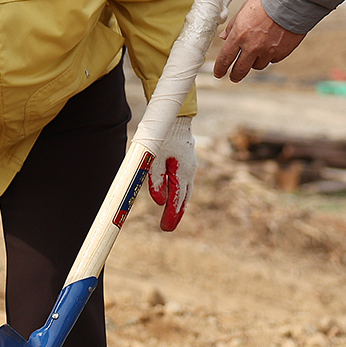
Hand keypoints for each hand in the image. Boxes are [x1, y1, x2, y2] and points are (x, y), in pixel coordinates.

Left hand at [146, 116, 195, 231]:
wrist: (175, 118)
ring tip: (172, 217)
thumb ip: (156, 180)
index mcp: (182, 173)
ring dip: (179, 204)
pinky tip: (174, 196)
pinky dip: (180, 193)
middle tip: (167, 228)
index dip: (171, 215)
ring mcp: (189, 166)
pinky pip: (184, 182)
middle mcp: (189, 172)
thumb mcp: (155, 158)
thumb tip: (160, 202)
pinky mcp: (186, 161)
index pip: (177, 200)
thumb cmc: (164, 136)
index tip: (165, 228)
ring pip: (185, 191)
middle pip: (183, 199)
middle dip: (175, 214)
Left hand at [213, 0, 303, 82]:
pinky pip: (272, 60)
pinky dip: (269, 56)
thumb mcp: (243, 11)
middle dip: (235, 75)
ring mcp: (267, 51)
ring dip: (254, 62)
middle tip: (233, 77)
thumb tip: (224, 37)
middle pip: (240, 70)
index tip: (219, 73)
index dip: (220, 68)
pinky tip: (270, 46)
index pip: (225, 58)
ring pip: (257, 66)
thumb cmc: (266, 2)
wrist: (290, 1)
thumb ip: (232, 27)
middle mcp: (252, 47)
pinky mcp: (281, 53)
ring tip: (256, 54)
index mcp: (239, 35)